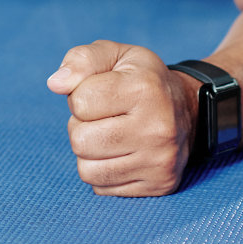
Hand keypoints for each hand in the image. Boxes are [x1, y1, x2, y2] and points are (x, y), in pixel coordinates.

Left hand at [46, 39, 197, 196]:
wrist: (187, 108)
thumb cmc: (140, 79)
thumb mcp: (114, 55)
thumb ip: (81, 60)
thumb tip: (55, 84)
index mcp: (145, 89)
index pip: (79, 102)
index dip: (79, 96)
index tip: (99, 93)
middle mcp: (157, 128)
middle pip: (79, 140)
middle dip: (81, 126)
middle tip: (103, 118)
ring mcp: (160, 161)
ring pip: (87, 170)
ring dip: (89, 152)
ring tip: (110, 135)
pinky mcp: (160, 184)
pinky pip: (102, 188)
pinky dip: (102, 172)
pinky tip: (121, 154)